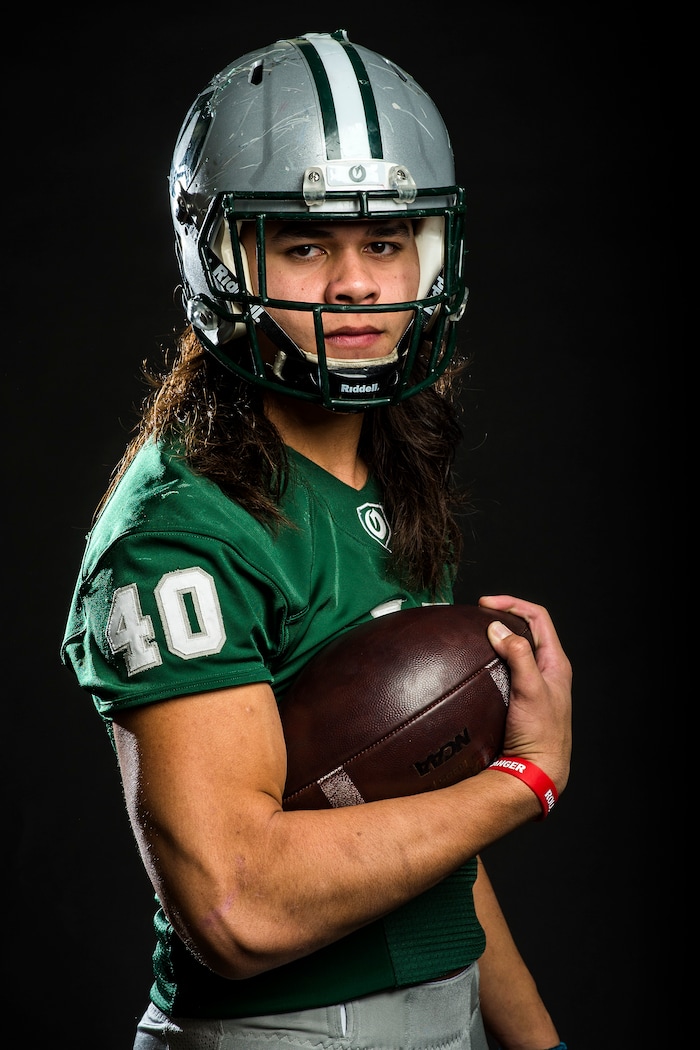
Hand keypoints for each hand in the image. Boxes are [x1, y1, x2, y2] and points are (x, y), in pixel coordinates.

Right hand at [479, 595, 571, 794]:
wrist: (536, 773)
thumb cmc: (541, 735)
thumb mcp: (531, 691)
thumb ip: (518, 656)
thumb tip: (498, 628)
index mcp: (556, 662)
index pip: (537, 617)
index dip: (512, 604)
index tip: (485, 604)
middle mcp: (546, 670)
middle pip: (525, 629)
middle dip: (502, 616)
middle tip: (477, 615)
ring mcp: (531, 684)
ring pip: (514, 648)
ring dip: (495, 637)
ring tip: (473, 634)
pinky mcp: (517, 698)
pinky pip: (504, 668)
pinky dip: (489, 659)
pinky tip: (473, 664)